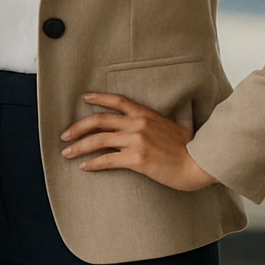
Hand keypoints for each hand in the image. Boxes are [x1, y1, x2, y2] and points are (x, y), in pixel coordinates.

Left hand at [60, 92, 217, 191]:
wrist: (200, 164)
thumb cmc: (192, 148)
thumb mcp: (179, 126)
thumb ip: (170, 119)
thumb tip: (178, 113)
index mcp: (145, 114)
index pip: (117, 101)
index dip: (98, 98)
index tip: (85, 98)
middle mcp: (137, 124)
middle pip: (99, 120)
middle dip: (78, 127)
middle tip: (64, 135)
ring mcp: (135, 141)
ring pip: (98, 140)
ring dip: (79, 146)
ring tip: (67, 152)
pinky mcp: (136, 159)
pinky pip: (107, 160)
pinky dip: (93, 163)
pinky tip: (84, 166)